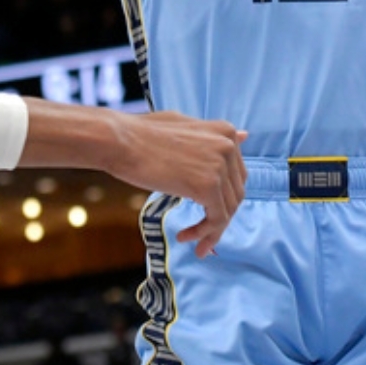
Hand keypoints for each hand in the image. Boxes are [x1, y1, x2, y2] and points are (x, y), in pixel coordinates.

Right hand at [108, 110, 247, 256]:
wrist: (120, 140)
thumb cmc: (142, 133)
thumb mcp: (184, 124)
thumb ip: (212, 135)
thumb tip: (246, 136)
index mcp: (225, 132)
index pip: (236, 174)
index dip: (223, 197)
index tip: (206, 211)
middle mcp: (228, 146)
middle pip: (235, 194)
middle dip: (218, 215)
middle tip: (198, 231)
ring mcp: (220, 166)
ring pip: (228, 210)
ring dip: (210, 229)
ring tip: (190, 240)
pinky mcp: (208, 186)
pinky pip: (216, 219)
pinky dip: (205, 233)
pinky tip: (184, 237)